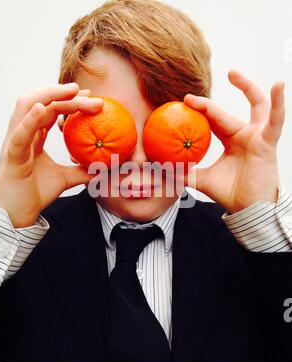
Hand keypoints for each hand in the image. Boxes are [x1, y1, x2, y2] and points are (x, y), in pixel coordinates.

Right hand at [0, 83, 103, 226]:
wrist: (17, 214)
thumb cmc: (33, 193)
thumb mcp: (64, 179)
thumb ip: (81, 170)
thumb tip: (102, 168)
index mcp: (33, 136)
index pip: (50, 110)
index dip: (69, 100)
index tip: (90, 96)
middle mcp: (23, 133)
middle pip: (43, 103)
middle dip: (65, 94)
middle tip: (90, 93)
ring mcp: (16, 141)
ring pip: (27, 108)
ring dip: (49, 96)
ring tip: (71, 91)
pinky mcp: (11, 155)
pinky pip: (19, 134)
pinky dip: (30, 120)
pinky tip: (42, 109)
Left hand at [184, 70, 284, 213]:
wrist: (248, 209)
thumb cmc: (231, 193)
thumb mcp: (203, 180)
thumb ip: (185, 173)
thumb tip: (162, 170)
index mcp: (231, 141)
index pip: (214, 120)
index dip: (200, 111)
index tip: (183, 103)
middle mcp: (245, 135)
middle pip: (226, 112)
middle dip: (207, 104)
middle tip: (189, 97)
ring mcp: (258, 136)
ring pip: (257, 106)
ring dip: (247, 87)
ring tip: (232, 72)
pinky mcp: (268, 141)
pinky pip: (276, 120)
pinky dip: (278, 103)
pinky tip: (278, 84)